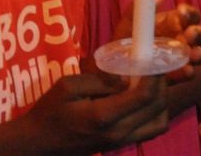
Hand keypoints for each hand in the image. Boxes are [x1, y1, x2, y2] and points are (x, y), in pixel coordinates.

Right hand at [19, 72, 168, 152]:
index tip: (153, 56)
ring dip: (161, 99)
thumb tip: (125, 77)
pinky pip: (151, 130)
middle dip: (161, 82)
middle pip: (157, 106)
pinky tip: (144, 98)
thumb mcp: (67, 86)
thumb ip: (99, 80)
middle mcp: (118, 132)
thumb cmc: (49, 111)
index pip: (144, 95)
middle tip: (154, 64)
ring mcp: (121, 142)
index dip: (155, 74)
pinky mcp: (121, 145)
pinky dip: (156, 113)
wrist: (39, 144)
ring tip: (150, 81)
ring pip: (160, 122)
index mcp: (104, 116)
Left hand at [113, 2, 200, 82]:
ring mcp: (181, 58)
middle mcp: (182, 39)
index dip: (189, 12)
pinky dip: (188, 72)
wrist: (116, 67)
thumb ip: (139, 9)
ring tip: (194, 54)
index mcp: (174, 23)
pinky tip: (186, 70)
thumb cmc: (126, 40)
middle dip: (198, 33)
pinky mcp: (176, 75)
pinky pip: (188, 73)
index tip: (180, 11)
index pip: (190, 15)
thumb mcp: (128, 23)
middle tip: (189, 34)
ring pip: (198, 53)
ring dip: (198, 53)